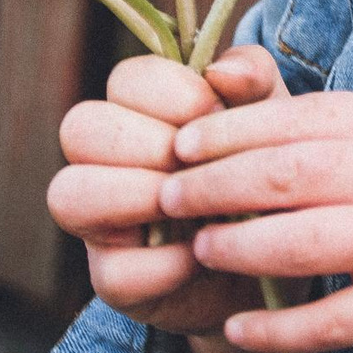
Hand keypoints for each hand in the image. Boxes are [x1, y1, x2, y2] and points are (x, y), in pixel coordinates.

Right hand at [48, 47, 287, 339]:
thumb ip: (253, 79)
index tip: (218, 114)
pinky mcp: (116, 282)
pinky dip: (165, 264)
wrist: (285, 251)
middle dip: (149, 142)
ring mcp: (102, 223)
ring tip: (192, 206)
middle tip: (199, 164)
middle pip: (81, 127)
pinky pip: (113, 271)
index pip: (125, 79)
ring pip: (67, 195)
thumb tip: (222, 70)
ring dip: (136, 196)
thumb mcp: (271, 115)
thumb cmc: (265, 166)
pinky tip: (204, 255)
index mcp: (142, 109)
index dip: (171, 93)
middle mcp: (108, 161)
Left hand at [162, 89, 352, 352]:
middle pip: (293, 173)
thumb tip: (244, 120)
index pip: (301, 117)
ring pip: (308, 242)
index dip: (231, 130)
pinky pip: (338, 319)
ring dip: (240, 246)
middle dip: (217, 183)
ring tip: (198, 248)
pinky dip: (282, 326)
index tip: (182, 142)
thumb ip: (346, 129)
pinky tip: (240, 323)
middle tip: (168, 194)